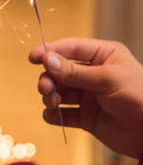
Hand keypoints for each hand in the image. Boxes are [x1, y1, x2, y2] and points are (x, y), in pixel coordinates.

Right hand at [29, 38, 142, 158]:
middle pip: (61, 70)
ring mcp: (89, 96)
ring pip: (59, 91)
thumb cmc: (138, 97)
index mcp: (103, 56)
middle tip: (45, 88)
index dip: (51, 51)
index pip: (71, 47)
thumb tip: (47, 60)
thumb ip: (75, 71)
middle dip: (49, 78)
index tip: (33, 57)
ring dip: (51, 96)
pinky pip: (64, 113)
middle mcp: (94, 73)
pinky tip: (52, 116)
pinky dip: (54, 115)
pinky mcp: (87, 117)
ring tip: (52, 103)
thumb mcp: (106, 79)